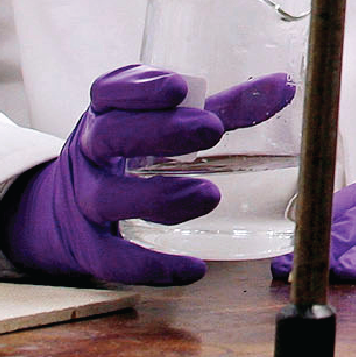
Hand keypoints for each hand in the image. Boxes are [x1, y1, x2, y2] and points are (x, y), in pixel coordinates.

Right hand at [0, 64, 294, 284]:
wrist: (71, 209)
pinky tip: (194, 270)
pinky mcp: (90, 246)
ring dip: (158, 197)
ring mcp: (86, 199)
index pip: (110, 92)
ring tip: (209, 194)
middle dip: (160, 132)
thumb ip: (226, 108)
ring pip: (108, 198)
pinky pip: (114, 259)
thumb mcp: (170, 124)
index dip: (140, 89)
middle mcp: (90, 152)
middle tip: (211, 130)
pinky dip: (152, 267)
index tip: (180, 87)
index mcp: (107, 113)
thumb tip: (284, 86)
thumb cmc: (138, 153)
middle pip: (110, 137)